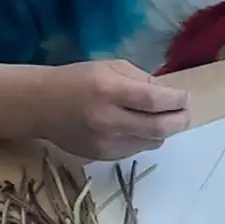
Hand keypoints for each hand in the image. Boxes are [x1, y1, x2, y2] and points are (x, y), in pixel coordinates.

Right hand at [36, 60, 189, 159]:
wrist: (39, 106)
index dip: (176, 100)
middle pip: (159, 128)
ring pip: (151, 142)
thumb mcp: (109, 67)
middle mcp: (108, 119)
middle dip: (180, 120)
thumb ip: (140, 79)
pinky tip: (138, 128)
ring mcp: (105, 142)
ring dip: (164, 131)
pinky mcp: (101, 156)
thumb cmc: (77, 80)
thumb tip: (167, 93)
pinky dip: (145, 139)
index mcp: (109, 91)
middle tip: (185, 113)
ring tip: (161, 118)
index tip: (185, 97)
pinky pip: (136, 150)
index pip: (154, 101)